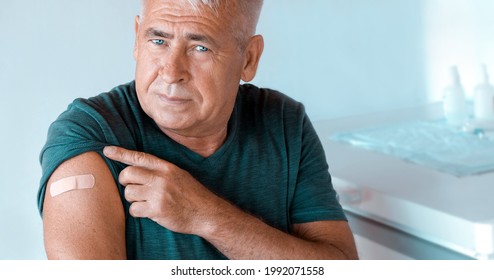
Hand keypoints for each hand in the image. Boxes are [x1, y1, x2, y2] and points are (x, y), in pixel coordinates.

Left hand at [103, 146, 220, 234]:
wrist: (206, 213)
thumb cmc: (191, 194)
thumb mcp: (179, 175)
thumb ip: (160, 171)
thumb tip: (137, 169)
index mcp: (167, 167)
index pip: (139, 157)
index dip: (121, 153)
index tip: (106, 150)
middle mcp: (161, 178)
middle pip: (128, 174)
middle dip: (125, 181)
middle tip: (133, 187)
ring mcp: (158, 194)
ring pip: (129, 193)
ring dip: (133, 199)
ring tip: (146, 201)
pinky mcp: (157, 210)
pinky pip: (134, 209)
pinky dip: (138, 212)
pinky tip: (149, 212)